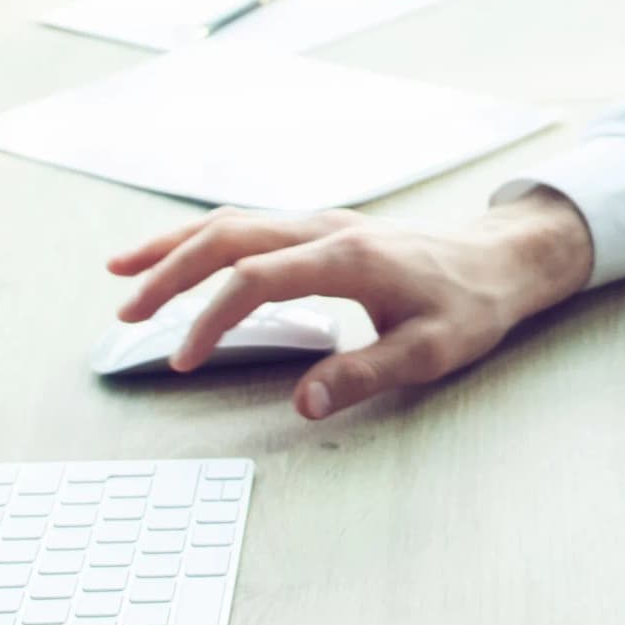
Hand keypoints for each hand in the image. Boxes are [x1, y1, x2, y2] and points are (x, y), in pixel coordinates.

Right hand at [101, 194, 593, 421]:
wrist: (500, 261)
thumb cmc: (469, 305)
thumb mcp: (430, 352)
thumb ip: (365, 375)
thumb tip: (303, 403)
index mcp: (348, 257)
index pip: (256, 278)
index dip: (211, 318)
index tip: (182, 359)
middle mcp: (326, 229)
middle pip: (228, 236)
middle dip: (170, 271)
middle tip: (125, 311)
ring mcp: (320, 224)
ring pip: (232, 222)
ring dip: (176, 247)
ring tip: (124, 274)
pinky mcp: (319, 230)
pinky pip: (248, 226)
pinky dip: (204, 241)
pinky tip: (178, 258)